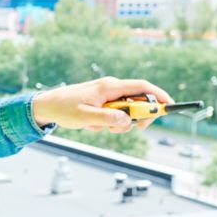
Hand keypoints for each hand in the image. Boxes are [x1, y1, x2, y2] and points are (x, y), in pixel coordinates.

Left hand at [32, 76, 173, 132]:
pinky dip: (107, 122)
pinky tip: (91, 124)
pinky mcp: (102, 101)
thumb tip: (127, 122)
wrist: (46, 105)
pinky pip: (114, 114)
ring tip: (98, 127)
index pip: (142, 87)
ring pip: (126, 110)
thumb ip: (107, 119)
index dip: (159, 95)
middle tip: (132, 129)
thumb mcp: (84, 117)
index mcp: (110, 87)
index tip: (170, 106)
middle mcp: (111, 87)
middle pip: (138, 100)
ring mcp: (107, 94)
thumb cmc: (63, 109)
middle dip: (138, 117)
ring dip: (119, 123)